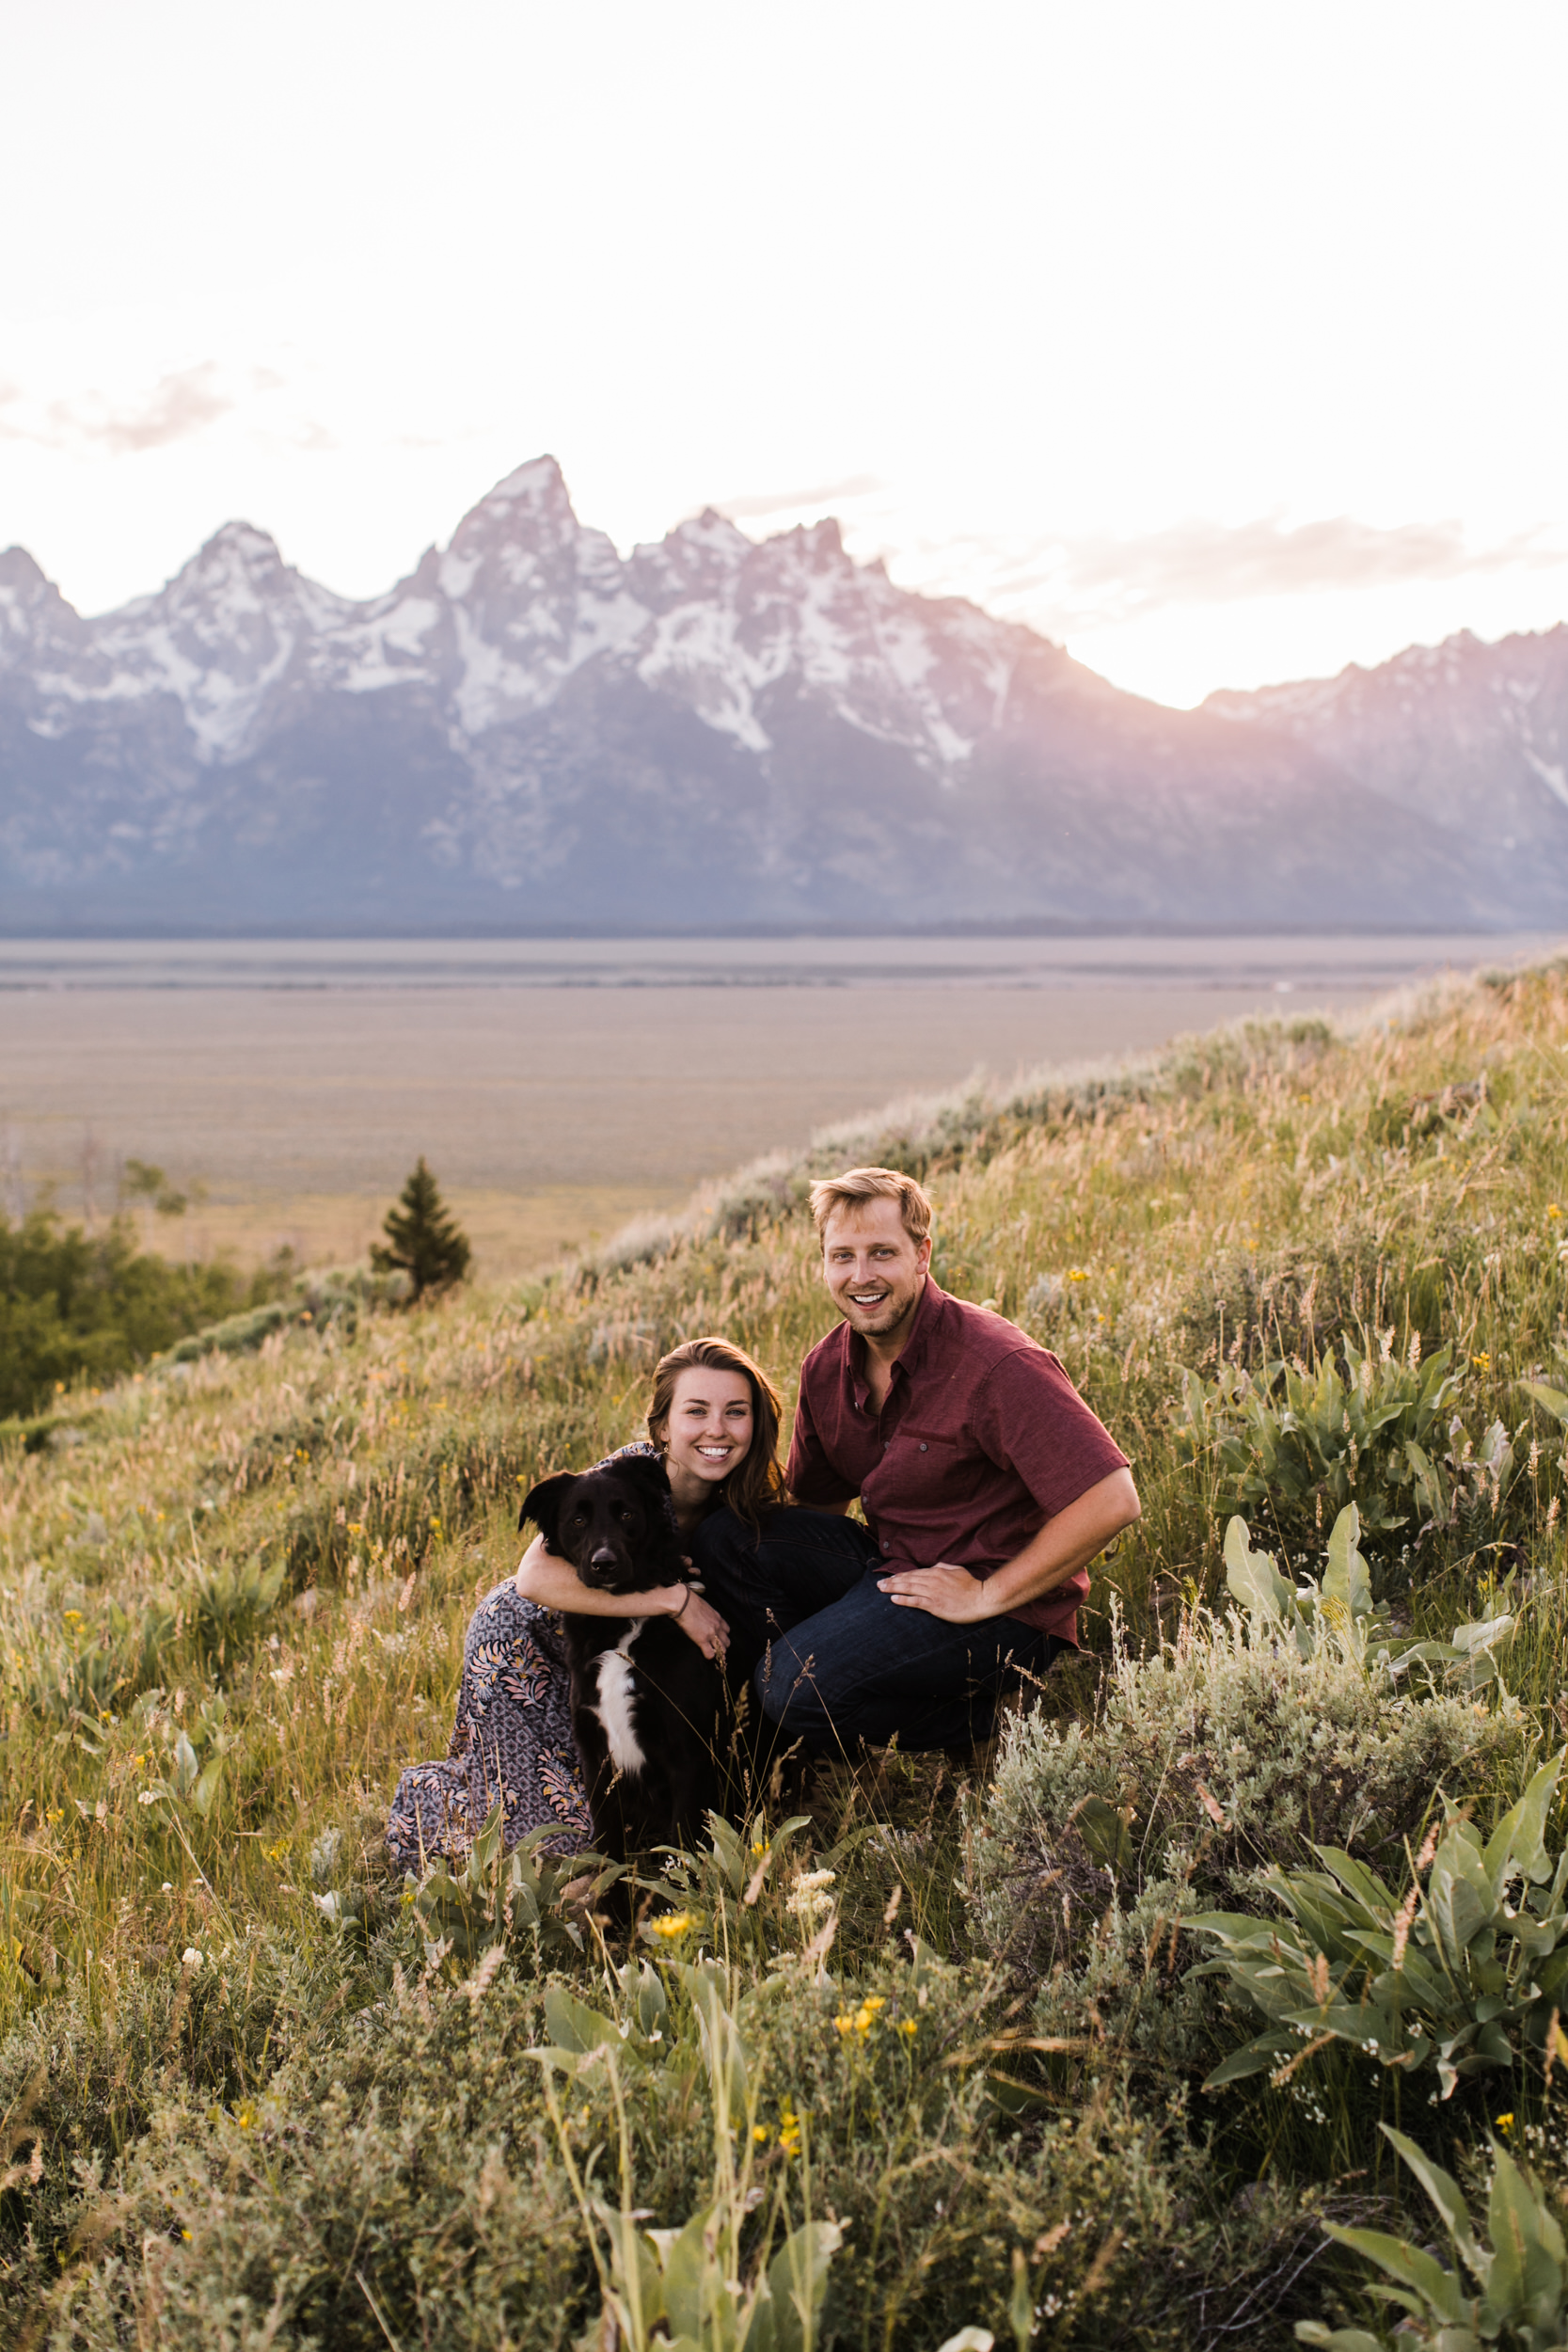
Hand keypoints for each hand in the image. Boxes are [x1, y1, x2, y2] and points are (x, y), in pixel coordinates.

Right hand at [670, 1587, 729, 1662]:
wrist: (682, 1603)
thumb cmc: (689, 1601)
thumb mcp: (704, 1606)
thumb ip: (707, 1614)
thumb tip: (702, 1616)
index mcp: (717, 1617)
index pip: (727, 1630)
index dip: (722, 1636)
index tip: (718, 1638)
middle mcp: (717, 1626)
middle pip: (726, 1641)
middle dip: (722, 1646)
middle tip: (716, 1649)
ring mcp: (711, 1634)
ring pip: (721, 1649)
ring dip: (717, 1653)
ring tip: (712, 1654)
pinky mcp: (702, 1640)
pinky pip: (710, 1653)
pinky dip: (708, 1656)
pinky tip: (705, 1654)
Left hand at [876, 1561, 994, 1623]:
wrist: (981, 1598)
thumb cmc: (971, 1585)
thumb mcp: (957, 1570)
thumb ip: (943, 1567)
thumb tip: (934, 1566)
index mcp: (937, 1571)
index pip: (914, 1573)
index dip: (900, 1575)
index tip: (890, 1578)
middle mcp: (932, 1580)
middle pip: (907, 1579)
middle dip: (892, 1581)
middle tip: (879, 1584)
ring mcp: (933, 1593)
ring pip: (908, 1589)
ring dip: (893, 1589)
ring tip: (882, 1589)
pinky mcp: (935, 1605)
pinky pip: (916, 1601)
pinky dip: (903, 1600)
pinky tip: (893, 1599)